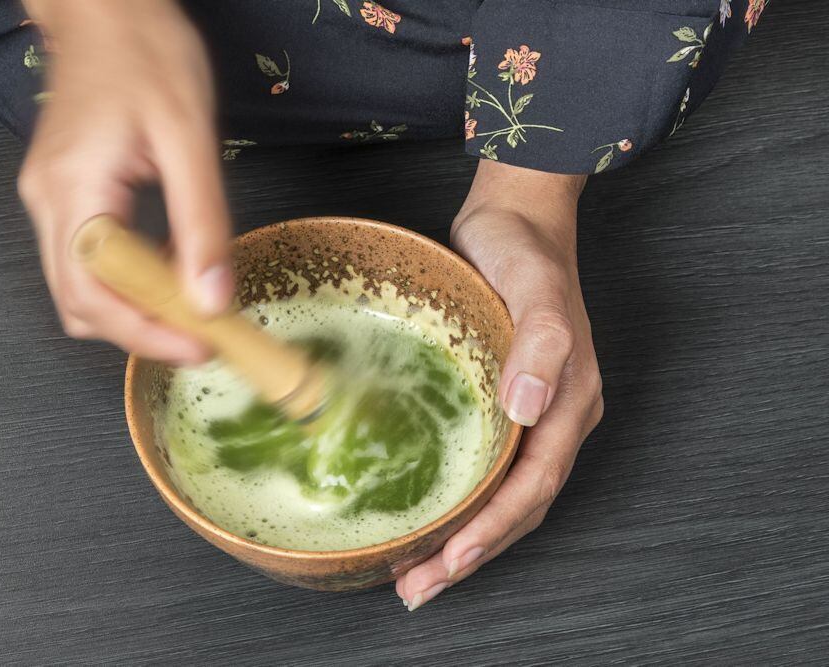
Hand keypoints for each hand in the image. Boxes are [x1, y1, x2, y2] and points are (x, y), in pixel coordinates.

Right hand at [18, 0, 231, 362]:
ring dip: (135, 312)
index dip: (147, 334)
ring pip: (81, 289)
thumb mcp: (189, 136)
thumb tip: (212, 297)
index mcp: (74, 188)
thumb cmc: (145, 52)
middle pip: (79, 303)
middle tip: (203, 335)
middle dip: (141, 332)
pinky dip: (128, 283)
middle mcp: (48, 201)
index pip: (95, 294)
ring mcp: (48, 199)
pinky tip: (169, 274)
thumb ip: (202, 222)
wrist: (106, 8)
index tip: (201, 346)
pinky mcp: (62, 195)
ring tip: (193, 309)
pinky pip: (88, 261)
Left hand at [396, 160, 602, 609]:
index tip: (449, 561)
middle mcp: (551, 419)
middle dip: (470, 553)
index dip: (493, 529)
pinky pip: (481, 467)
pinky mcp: (497, 403)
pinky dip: (456, 501)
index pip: (532, 486)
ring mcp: (526, 415)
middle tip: (417, 588)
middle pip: (515, 506)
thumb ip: (542, 342)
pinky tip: (424, 514)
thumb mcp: (535, 287)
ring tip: (416, 573)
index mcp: (569, 403)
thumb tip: (531, 408)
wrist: (516, 220)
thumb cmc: (525, 251)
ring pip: (498, 495)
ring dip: (461, 538)